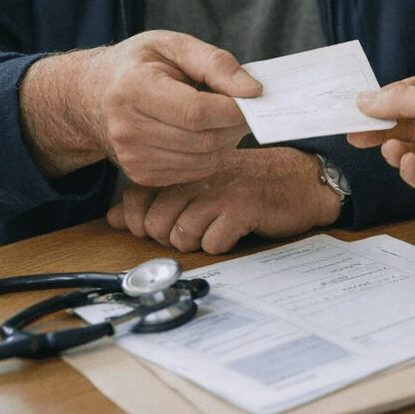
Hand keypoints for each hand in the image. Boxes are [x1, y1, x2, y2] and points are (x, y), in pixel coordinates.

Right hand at [20, 29, 260, 184]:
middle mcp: (127, 129)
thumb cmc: (138, 64)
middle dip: (235, 126)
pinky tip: (206, 133)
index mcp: (133, 89)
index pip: (196, 112)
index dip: (233, 109)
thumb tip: (253, 90)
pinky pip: (193, 172)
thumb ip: (215, 62)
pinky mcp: (140, 175)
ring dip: (227, 142)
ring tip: (225, 118)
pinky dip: (211, 155)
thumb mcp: (173, 45)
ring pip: (203, 161)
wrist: (92, 95)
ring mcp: (131, 158)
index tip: (254, 98)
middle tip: (247, 109)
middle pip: (203, 140)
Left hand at [106, 147, 342, 253]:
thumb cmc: (249, 185)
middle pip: (154, 224)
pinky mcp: (242, 207)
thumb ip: (155, 201)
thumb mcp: (199, 188)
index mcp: (183, 168)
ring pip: (180, 235)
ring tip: (217, 228)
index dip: (142, 222)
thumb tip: (113, 217)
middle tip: (197, 229)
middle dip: (169, 238)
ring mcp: (220, 190)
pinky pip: (212, 242)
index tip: (165, 224)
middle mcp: (197, 176)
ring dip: (196, 243)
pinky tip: (235, 231)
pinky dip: (221, 245)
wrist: (301, 181)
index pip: (135, 200)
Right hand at [351, 72, 414, 239]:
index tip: (364, 104)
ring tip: (387, 148)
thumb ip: (401, 101)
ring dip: (398, 149)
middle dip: (384, 128)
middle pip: (412, 124)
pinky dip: (413, 171)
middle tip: (355, 133)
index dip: (392, 97)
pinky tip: (406, 163)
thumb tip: (365, 98)